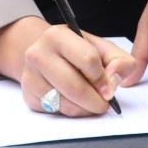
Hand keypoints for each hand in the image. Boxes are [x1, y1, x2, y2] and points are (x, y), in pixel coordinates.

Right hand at [0, 18, 138, 117]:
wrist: (46, 54)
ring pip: (66, 104)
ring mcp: (30, 75)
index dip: (103, 78)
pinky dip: (72, 112)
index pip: (88, 59)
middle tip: (105, 103)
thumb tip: (114, 81)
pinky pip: (57, 112)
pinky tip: (75, 102)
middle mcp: (38, 53)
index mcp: (58, 35)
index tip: (110, 88)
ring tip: (91, 102)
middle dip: (96, 101)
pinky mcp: (28, 95)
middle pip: (75, 87)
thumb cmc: (77, 51)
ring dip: (86, 109)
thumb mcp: (101, 48)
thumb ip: (119, 60)